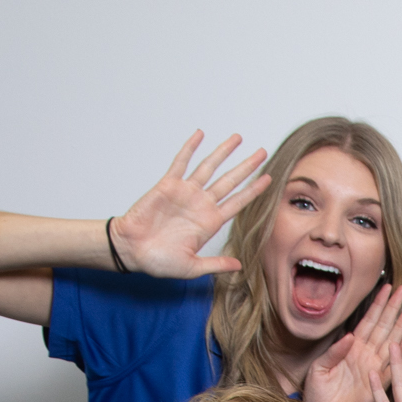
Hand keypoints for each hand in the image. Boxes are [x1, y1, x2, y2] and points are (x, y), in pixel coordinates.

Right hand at [110, 130, 272, 278]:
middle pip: (229, 181)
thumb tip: (239, 265)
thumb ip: (216, 265)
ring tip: (238, 137)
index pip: (238, 203)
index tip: (268, 180)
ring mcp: (185, 193)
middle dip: (246, 166)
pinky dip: (190, 147)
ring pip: (209, 167)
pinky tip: (200, 134)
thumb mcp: (192, 267)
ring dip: (223, 152)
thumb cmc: (159, 261)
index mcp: (209, 223)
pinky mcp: (168, 185)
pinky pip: (181, 162)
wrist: (132, 250)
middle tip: (262, 152)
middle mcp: (201, 205)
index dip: (253, 191)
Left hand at [304, 281, 401, 401]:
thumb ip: (333, 351)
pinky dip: (401, 357)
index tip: (387, 287)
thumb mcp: (318, 368)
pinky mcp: (377, 386)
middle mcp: (364, 356)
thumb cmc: (318, 395)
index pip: (367, 321)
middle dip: (393, 308)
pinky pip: (391, 369)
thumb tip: (349, 336)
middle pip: (383, 327)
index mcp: (350, 349)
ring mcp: (372, 369)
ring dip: (401, 326)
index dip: (377, 304)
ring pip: (390, 343)